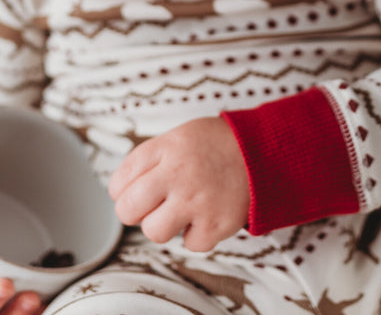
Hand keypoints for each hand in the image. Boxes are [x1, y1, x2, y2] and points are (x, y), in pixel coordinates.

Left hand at [108, 116, 249, 251]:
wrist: (262, 151)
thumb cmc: (214, 145)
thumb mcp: (178, 136)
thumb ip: (149, 159)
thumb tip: (119, 190)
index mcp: (166, 148)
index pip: (118, 182)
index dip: (123, 189)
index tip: (138, 188)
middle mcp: (178, 174)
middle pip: (127, 210)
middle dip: (135, 211)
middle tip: (152, 204)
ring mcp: (197, 201)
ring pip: (153, 232)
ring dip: (164, 224)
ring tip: (181, 208)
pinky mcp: (216, 225)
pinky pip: (189, 244)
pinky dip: (196, 234)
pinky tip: (205, 213)